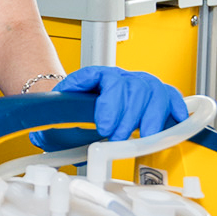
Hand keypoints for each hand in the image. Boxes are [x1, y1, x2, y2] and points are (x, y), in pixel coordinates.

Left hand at [54, 65, 187, 138]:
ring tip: (142, 137)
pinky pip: (173, 96)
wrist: (85, 106)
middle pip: (131, 87)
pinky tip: (174, 122)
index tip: (102, 125)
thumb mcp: (59, 119)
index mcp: (94, 77)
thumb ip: (51, 126)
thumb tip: (41, 137)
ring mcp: (141, 85)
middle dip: (126, 117)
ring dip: (150, 118)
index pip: (99, 77)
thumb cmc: (74, 114)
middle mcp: (120, 78)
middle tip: (117, 138)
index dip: (106, 103)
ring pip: (153, 91)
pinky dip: (176, 109)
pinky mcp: (160, 96)